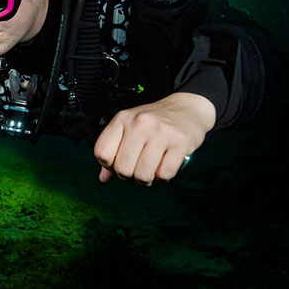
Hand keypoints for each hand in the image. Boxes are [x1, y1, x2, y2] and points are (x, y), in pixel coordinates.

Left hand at [93, 92, 215, 184]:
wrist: (186, 109)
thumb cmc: (153, 122)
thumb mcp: (128, 128)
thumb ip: (113, 151)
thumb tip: (103, 178)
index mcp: (122, 119)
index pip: (102, 152)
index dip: (108, 164)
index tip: (118, 162)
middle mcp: (140, 124)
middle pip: (122, 168)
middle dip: (128, 176)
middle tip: (136, 169)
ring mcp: (160, 133)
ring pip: (143, 175)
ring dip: (145, 179)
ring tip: (149, 169)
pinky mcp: (180, 143)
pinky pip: (164, 174)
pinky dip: (163, 177)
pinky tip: (163, 165)